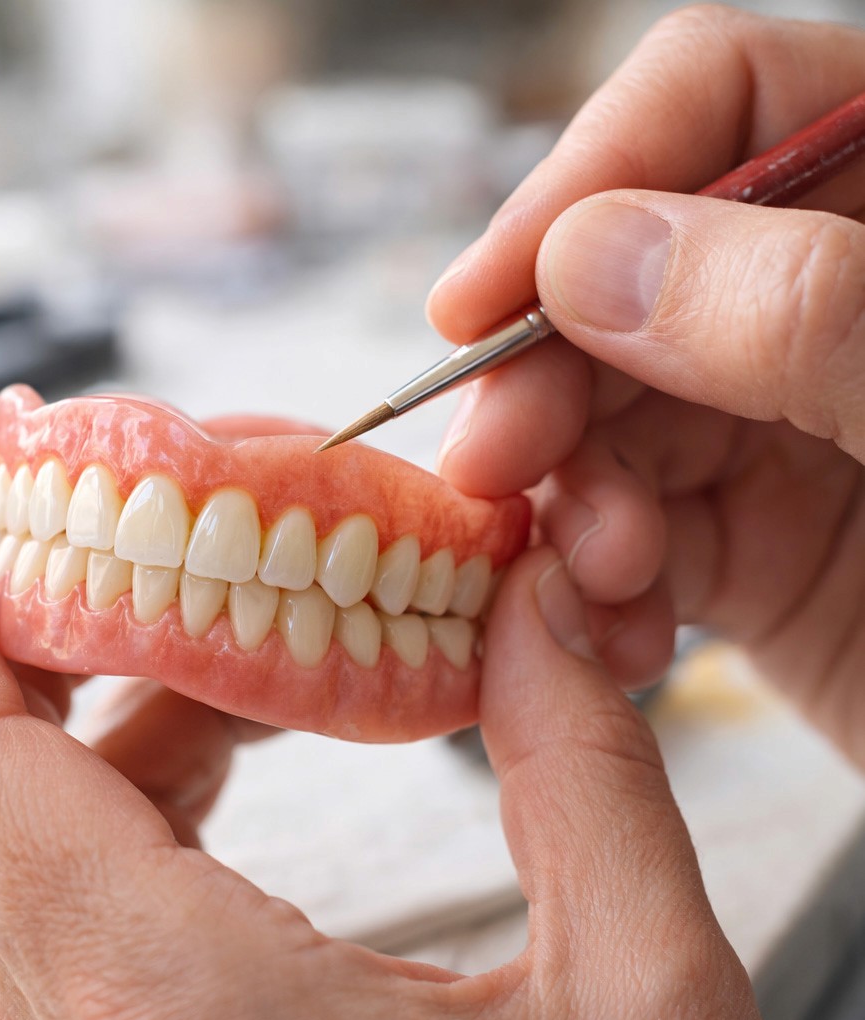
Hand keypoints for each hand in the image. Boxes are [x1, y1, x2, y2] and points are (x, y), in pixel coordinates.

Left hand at [0, 468, 757, 1019]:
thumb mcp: (637, 1004)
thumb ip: (586, 773)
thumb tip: (536, 603)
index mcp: (174, 1016)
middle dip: (26, 628)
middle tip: (90, 514)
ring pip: (32, 843)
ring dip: (109, 704)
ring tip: (210, 610)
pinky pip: (82, 897)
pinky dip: (139, 785)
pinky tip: (231, 725)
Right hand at [427, 6, 864, 765]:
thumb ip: (812, 316)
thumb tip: (591, 259)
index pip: (719, 100)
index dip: (583, 181)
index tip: (485, 298)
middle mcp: (825, 300)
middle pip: (622, 278)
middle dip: (544, 376)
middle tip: (494, 462)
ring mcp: (779, 421)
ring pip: (602, 414)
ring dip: (570, 497)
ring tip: (597, 577)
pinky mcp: (749, 540)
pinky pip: (624, 530)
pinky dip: (593, 579)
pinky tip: (617, 627)